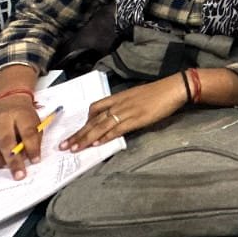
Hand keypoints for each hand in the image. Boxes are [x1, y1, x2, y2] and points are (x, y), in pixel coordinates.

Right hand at [0, 94, 42, 177]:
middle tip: (19, 174)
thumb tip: (30, 159)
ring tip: (2, 166)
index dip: (32, 148)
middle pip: (5, 140)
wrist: (8, 103)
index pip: (27, 132)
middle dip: (13, 160)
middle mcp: (1, 119)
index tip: (35, 161)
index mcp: (20, 115)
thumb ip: (34, 140)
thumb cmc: (22, 118)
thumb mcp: (35, 124)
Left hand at [64, 77, 185, 150]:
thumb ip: (126, 105)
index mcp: (119, 97)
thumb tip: (118, 117)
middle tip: (64, 145)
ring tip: (74, 148)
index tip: (75, 132)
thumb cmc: (158, 93)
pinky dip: (105, 137)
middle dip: (78, 134)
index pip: (95, 108)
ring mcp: (127, 111)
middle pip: (93, 120)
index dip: (84, 121)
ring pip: (101, 126)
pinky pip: (117, 129)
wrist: (173, 88)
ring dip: (86, 138)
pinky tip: (97, 144)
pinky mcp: (136, 118)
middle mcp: (119, 104)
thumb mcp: (137, 97)